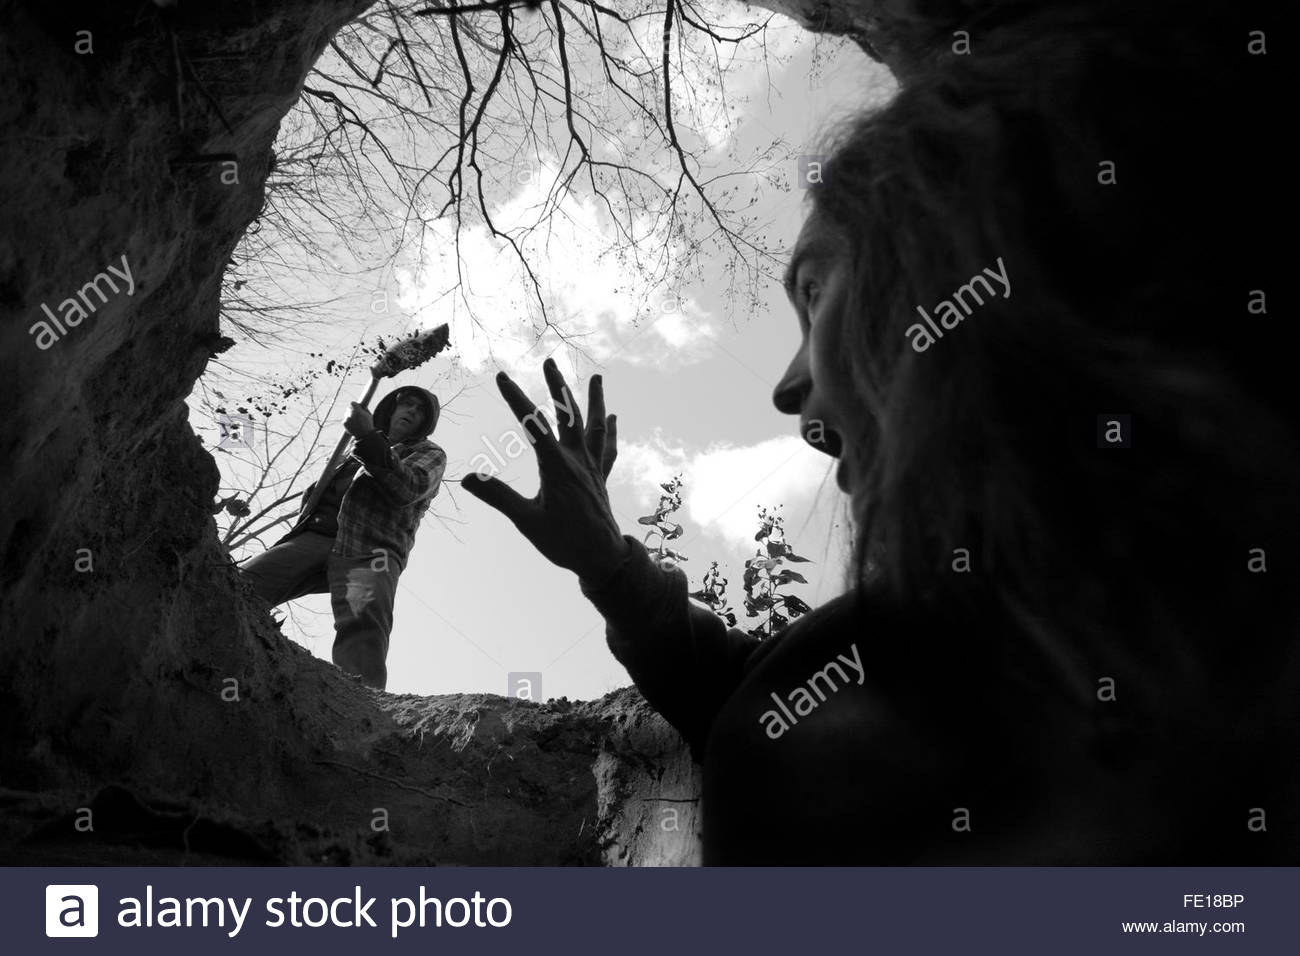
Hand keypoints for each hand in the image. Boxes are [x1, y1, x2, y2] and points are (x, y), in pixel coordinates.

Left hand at [344, 402, 374, 436]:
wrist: (365, 435)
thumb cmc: (368, 425)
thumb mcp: (369, 415)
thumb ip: (364, 409)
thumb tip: (360, 405)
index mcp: (357, 410)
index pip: (352, 403)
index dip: (354, 405)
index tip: (356, 407)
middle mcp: (351, 413)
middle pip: (348, 408)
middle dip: (352, 410)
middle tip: (355, 414)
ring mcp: (347, 418)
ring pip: (346, 414)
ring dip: (349, 416)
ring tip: (355, 421)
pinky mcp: (344, 423)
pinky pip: (345, 420)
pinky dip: (348, 422)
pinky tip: (353, 425)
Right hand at [462, 359, 626, 581]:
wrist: (601, 559)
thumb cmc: (563, 542)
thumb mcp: (526, 521)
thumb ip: (498, 497)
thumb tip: (467, 478)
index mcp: (557, 467)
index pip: (533, 424)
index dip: (516, 398)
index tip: (501, 377)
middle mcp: (577, 460)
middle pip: (569, 414)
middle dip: (558, 386)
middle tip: (549, 362)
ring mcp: (592, 467)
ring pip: (595, 426)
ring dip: (595, 400)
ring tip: (598, 378)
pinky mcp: (600, 477)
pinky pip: (607, 448)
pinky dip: (609, 430)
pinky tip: (612, 417)